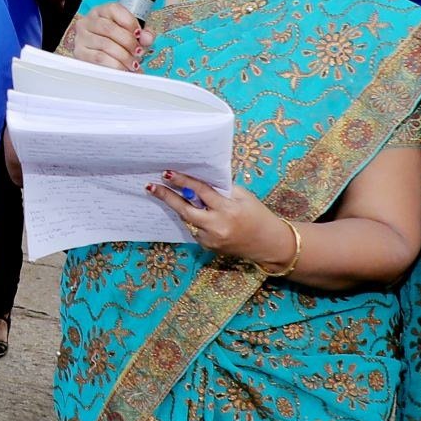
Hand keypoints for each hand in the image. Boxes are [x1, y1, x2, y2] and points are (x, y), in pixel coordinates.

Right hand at [61, 2, 149, 72]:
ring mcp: (81, 37)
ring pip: (104, 45)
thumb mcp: (133, 33)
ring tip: (133, 64)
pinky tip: (123, 69)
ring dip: (123, 56)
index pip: (114, 9)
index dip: (130, 22)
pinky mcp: (80, 53)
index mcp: (101, 11)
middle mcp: (88, 21)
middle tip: (139, 52)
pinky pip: (99, 59)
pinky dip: (115, 65)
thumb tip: (147, 38)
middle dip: (128, 42)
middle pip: (109, 28)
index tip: (140, 35)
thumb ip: (144, 34)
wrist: (102, 54)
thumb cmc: (118, 41)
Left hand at [146, 171, 291, 265]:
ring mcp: (211, 239)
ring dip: (178, 207)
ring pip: (188, 220)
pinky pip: (194, 229)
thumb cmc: (257, 215)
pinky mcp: (208, 247)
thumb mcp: (243, 197)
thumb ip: (221, 190)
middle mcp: (217, 226)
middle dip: (167, 197)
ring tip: (162, 193)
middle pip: (186, 210)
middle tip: (151, 186)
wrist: (269, 244)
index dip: (184, 182)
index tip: (168, 174)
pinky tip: (189, 210)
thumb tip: (198, 180)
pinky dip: (191, 219)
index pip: (201, 193)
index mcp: (228, 210)